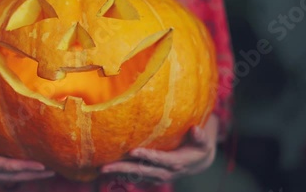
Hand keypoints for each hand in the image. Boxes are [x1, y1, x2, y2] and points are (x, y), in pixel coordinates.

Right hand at [0, 121, 54, 182]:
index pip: (4, 166)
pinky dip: (20, 175)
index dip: (23, 166)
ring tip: (49, 172)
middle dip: (32, 174)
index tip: (41, 164)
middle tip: (53, 170)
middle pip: (11, 176)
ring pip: (10, 178)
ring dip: (29, 176)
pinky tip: (32, 170)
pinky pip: (5, 176)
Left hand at [101, 115, 218, 184]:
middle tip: (105, 166)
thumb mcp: (203, 143)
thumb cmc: (198, 147)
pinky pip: (135, 176)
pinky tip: (108, 170)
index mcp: (176, 163)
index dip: (147, 156)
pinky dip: (121, 174)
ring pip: (136, 175)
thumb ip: (200, 137)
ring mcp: (157, 175)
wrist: (197, 162)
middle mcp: (165, 172)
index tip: (133, 151)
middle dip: (123, 168)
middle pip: (142, 171)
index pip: (160, 160)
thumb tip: (196, 129)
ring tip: (102, 169)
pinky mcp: (151, 175)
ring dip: (119, 172)